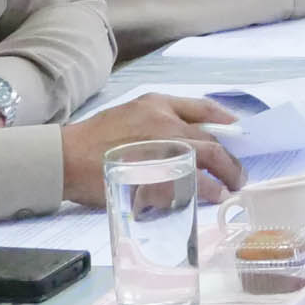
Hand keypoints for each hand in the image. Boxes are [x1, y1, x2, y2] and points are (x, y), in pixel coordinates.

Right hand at [59, 94, 247, 202]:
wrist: (66, 156)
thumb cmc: (94, 137)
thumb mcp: (129, 112)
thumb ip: (157, 119)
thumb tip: (189, 135)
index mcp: (158, 105)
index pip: (204, 109)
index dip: (226, 121)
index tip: (238, 132)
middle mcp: (165, 125)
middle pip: (212, 143)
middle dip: (231, 162)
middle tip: (238, 175)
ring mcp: (161, 151)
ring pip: (206, 164)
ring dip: (223, 179)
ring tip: (228, 190)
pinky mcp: (154, 176)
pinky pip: (187, 186)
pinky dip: (202, 192)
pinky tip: (207, 199)